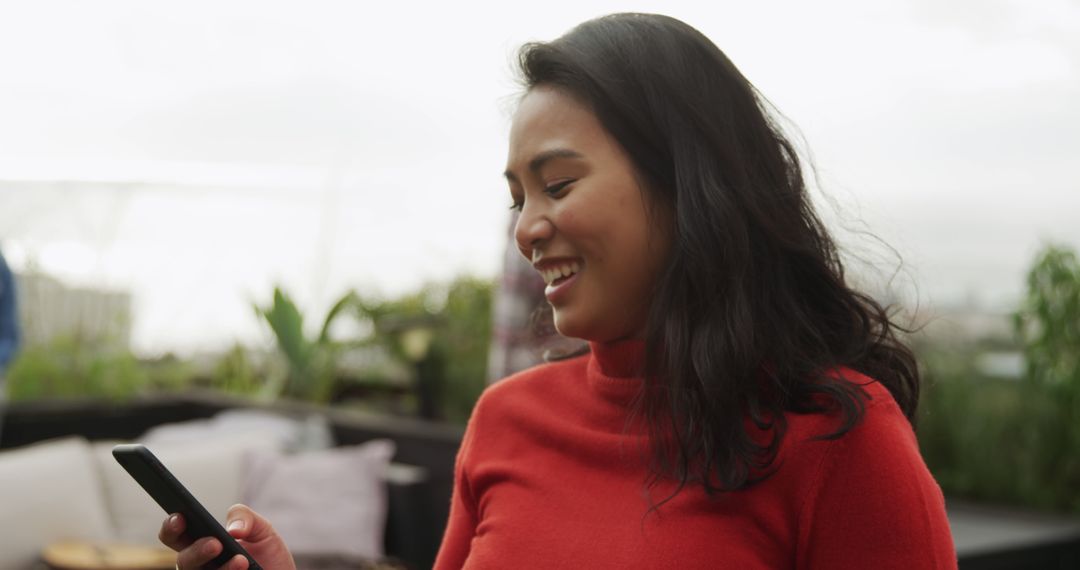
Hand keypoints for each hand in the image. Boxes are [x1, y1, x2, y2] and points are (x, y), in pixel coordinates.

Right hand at [159, 504, 295, 569]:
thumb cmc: (268, 555)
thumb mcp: (262, 529)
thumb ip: (245, 517)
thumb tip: (232, 529)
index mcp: (202, 543)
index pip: (177, 535)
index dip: (172, 526)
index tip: (179, 517)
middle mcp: (201, 565)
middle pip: (183, 561)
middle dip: (196, 551)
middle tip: (215, 544)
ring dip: (221, 569)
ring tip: (240, 559)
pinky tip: (243, 569)